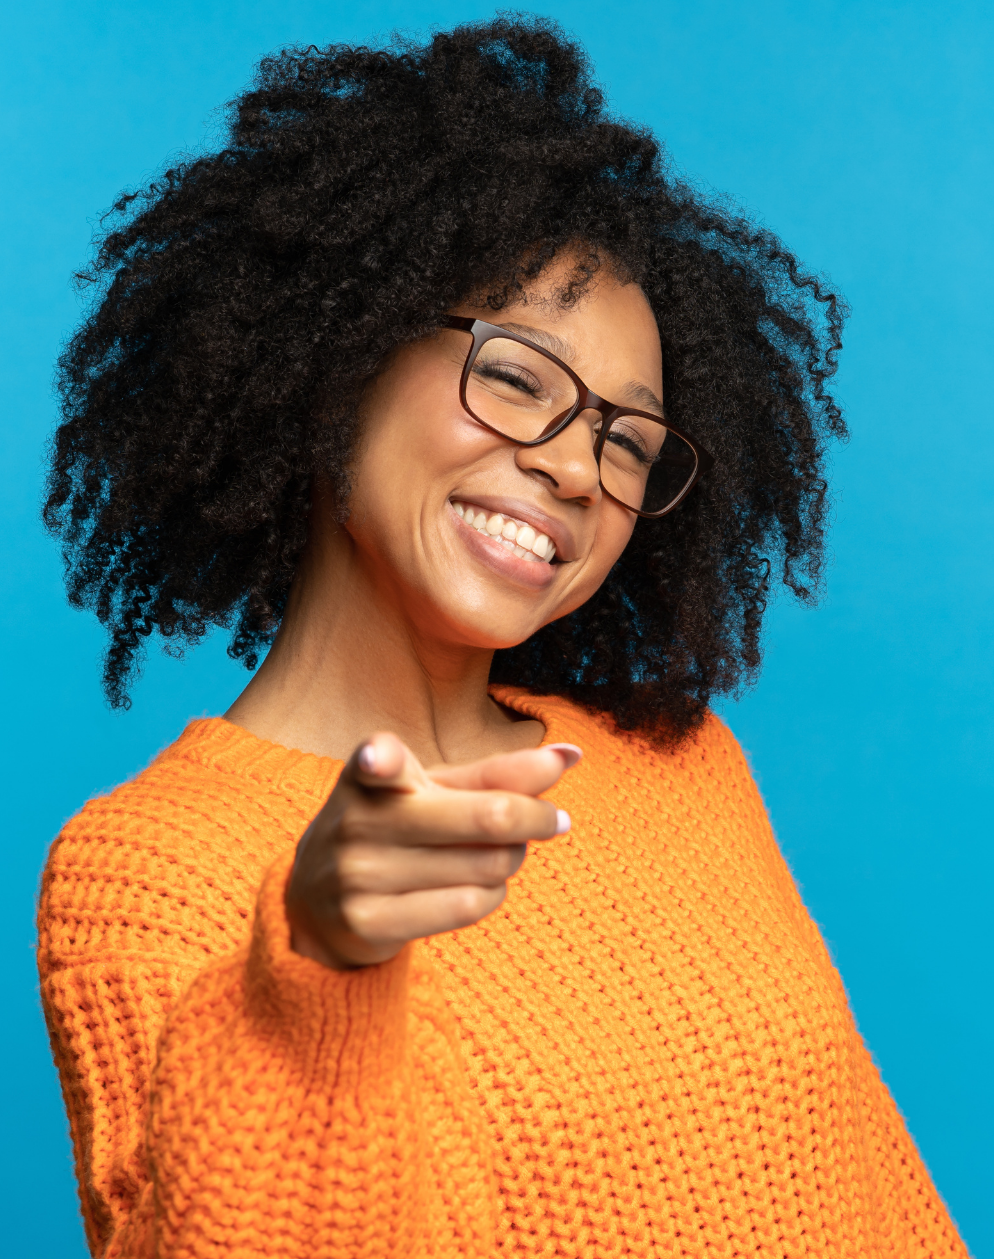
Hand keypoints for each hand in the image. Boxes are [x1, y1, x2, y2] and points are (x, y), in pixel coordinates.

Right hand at [285, 733, 580, 969]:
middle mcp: (358, 821)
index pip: (377, 761)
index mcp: (369, 773)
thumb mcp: (434, 791)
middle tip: (554, 820)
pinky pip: (468, 906)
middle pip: (487, 817)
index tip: (379, 759)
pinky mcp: (369, 922)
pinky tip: (485, 887)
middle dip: (536, 818)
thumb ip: (499, 773)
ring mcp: (359, 875)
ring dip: (513, 859)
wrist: (318, 903)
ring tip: (505, 854)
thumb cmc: (396, 828)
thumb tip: (574, 756)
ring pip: (486, 865)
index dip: (381, 759)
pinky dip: (493, 895)